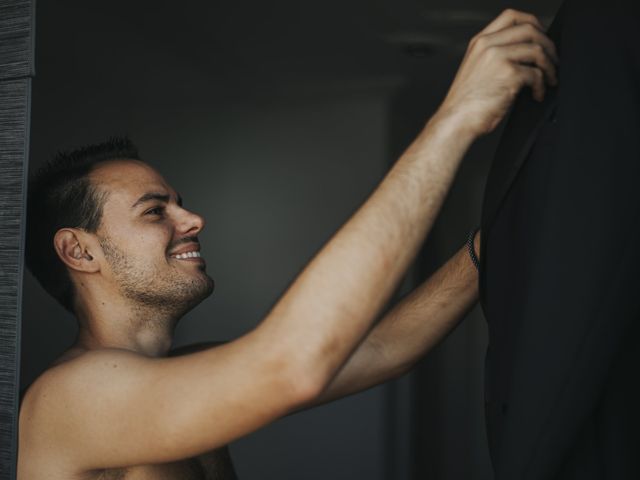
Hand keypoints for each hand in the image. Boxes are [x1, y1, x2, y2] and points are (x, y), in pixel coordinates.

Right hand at [437, 9, 558, 136]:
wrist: (456, 120)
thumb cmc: (466, 103)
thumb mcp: (476, 69)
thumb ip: (496, 56)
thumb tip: (526, 55)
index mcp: (480, 42)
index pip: (511, 17)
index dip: (533, 23)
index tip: (541, 36)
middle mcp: (488, 46)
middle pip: (530, 29)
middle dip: (548, 45)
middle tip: (553, 60)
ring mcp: (498, 58)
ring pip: (537, 51)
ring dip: (549, 67)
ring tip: (549, 80)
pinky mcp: (509, 74)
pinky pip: (536, 74)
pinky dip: (541, 86)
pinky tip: (537, 94)